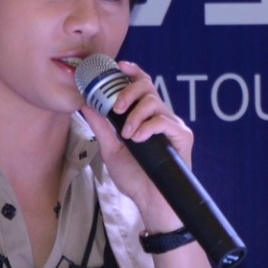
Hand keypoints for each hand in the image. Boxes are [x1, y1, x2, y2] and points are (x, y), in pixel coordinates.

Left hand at [78, 60, 192, 220]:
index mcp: (144, 116)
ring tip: (127, 134)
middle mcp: (159, 116)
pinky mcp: (182, 136)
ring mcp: (171, 126)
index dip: (131, 71)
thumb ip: (100, 126)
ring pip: (155, 101)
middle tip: (117, 108)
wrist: (150, 201)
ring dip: (136, 114)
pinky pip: (165, 120)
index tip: (118, 66)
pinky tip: (138, 139)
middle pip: (148, 85)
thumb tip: (84, 104)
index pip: (140, 85)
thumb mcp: (110, 148)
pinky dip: (148, 127)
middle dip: (129, 91)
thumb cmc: (134, 177)